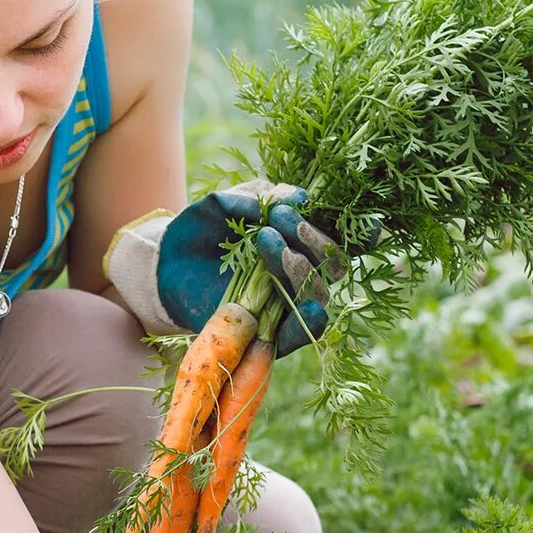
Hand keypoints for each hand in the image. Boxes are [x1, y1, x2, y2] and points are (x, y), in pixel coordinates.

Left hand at [101, 178, 344, 356]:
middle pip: (332, 264)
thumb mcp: (225, 203)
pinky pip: (296, 334)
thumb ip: (258, 198)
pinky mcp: (265, 329)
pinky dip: (307, 324)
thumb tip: (300, 198)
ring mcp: (284, 300)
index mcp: (300, 237)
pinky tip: (308, 308)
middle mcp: (300, 270)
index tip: (367, 225)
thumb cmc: (201, 227)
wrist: (164, 261)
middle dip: (312, 239)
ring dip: (298, 267)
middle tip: (279, 218)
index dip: (364, 235)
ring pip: (316, 293)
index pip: (342, 238)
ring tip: (265, 240)